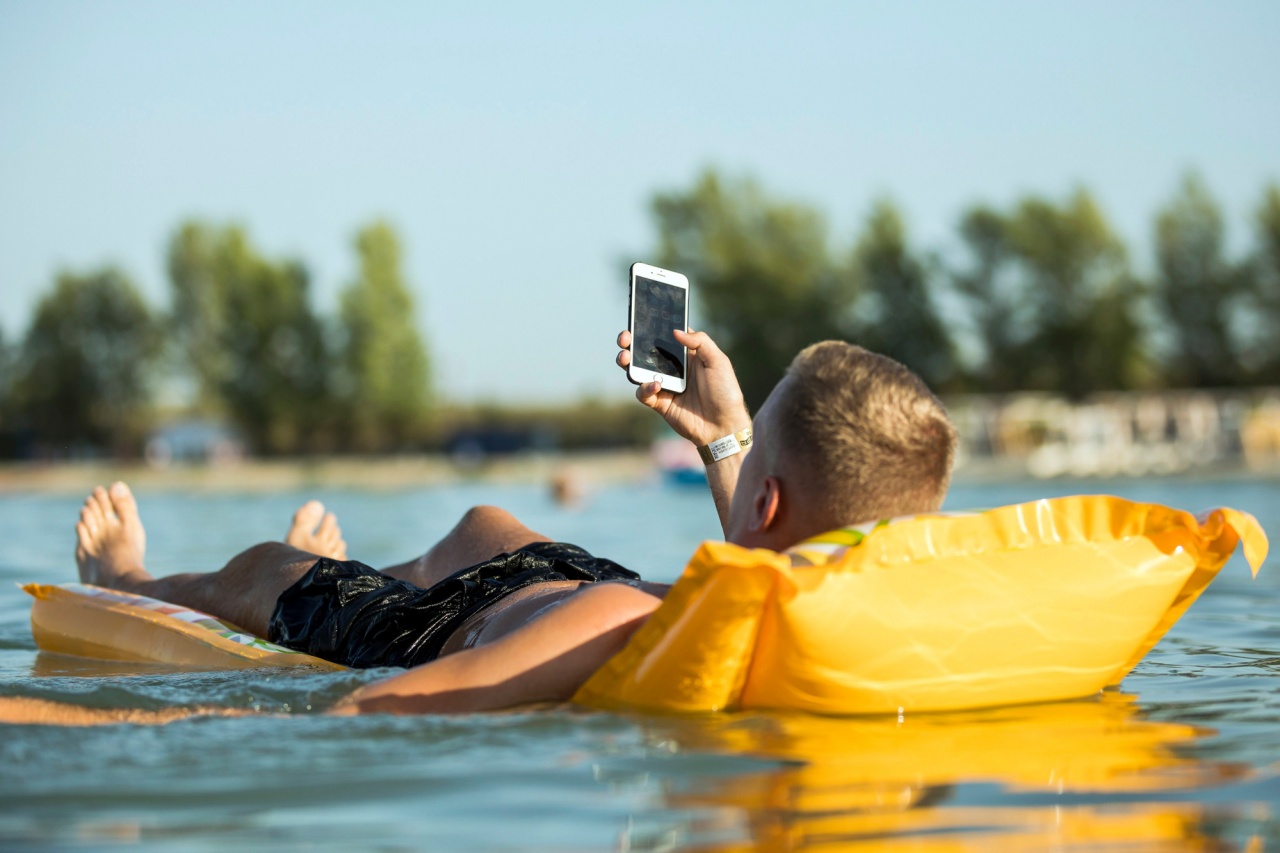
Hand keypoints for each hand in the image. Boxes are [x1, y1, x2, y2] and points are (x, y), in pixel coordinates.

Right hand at [615, 328, 750, 445]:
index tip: (640, 321)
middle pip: (644, 351)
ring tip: (625, 358)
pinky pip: (643, 392)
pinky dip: (645, 387)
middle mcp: (672, 368)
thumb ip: (700, 342)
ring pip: (637, 370)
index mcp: (686, 354)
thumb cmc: (725, 392)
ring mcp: (664, 385)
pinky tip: (655, 386)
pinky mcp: (659, 403)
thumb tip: (676, 331)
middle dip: (630, 342)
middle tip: (624, 339)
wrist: (723, 426)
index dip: (650, 328)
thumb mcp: (718, 361)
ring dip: (627, 362)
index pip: (664, 336)